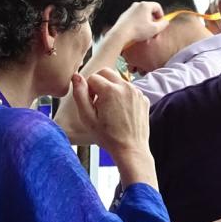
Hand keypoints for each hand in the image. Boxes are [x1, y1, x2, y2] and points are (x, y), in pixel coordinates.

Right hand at [71, 68, 154, 183]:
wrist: (130, 149)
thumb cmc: (107, 136)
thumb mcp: (87, 117)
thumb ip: (79, 94)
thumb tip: (76, 76)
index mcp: (110, 90)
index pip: (92, 77)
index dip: (88, 90)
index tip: (91, 104)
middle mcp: (126, 86)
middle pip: (106, 72)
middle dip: (99, 83)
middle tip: (97, 102)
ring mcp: (137, 92)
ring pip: (119, 80)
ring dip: (111, 89)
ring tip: (109, 109)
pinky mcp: (143, 98)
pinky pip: (130, 90)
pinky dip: (123, 96)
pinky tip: (121, 112)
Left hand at [106, 2, 169, 49]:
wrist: (120, 33)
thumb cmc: (138, 30)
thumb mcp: (155, 29)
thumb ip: (163, 24)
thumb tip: (165, 22)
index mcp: (145, 6)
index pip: (157, 6)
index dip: (161, 15)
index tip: (161, 23)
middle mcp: (137, 5)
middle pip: (150, 13)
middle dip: (154, 24)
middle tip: (155, 33)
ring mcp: (130, 10)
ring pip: (142, 18)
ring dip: (147, 27)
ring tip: (147, 37)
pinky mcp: (125, 16)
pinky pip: (135, 20)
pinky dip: (139, 26)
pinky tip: (139, 35)